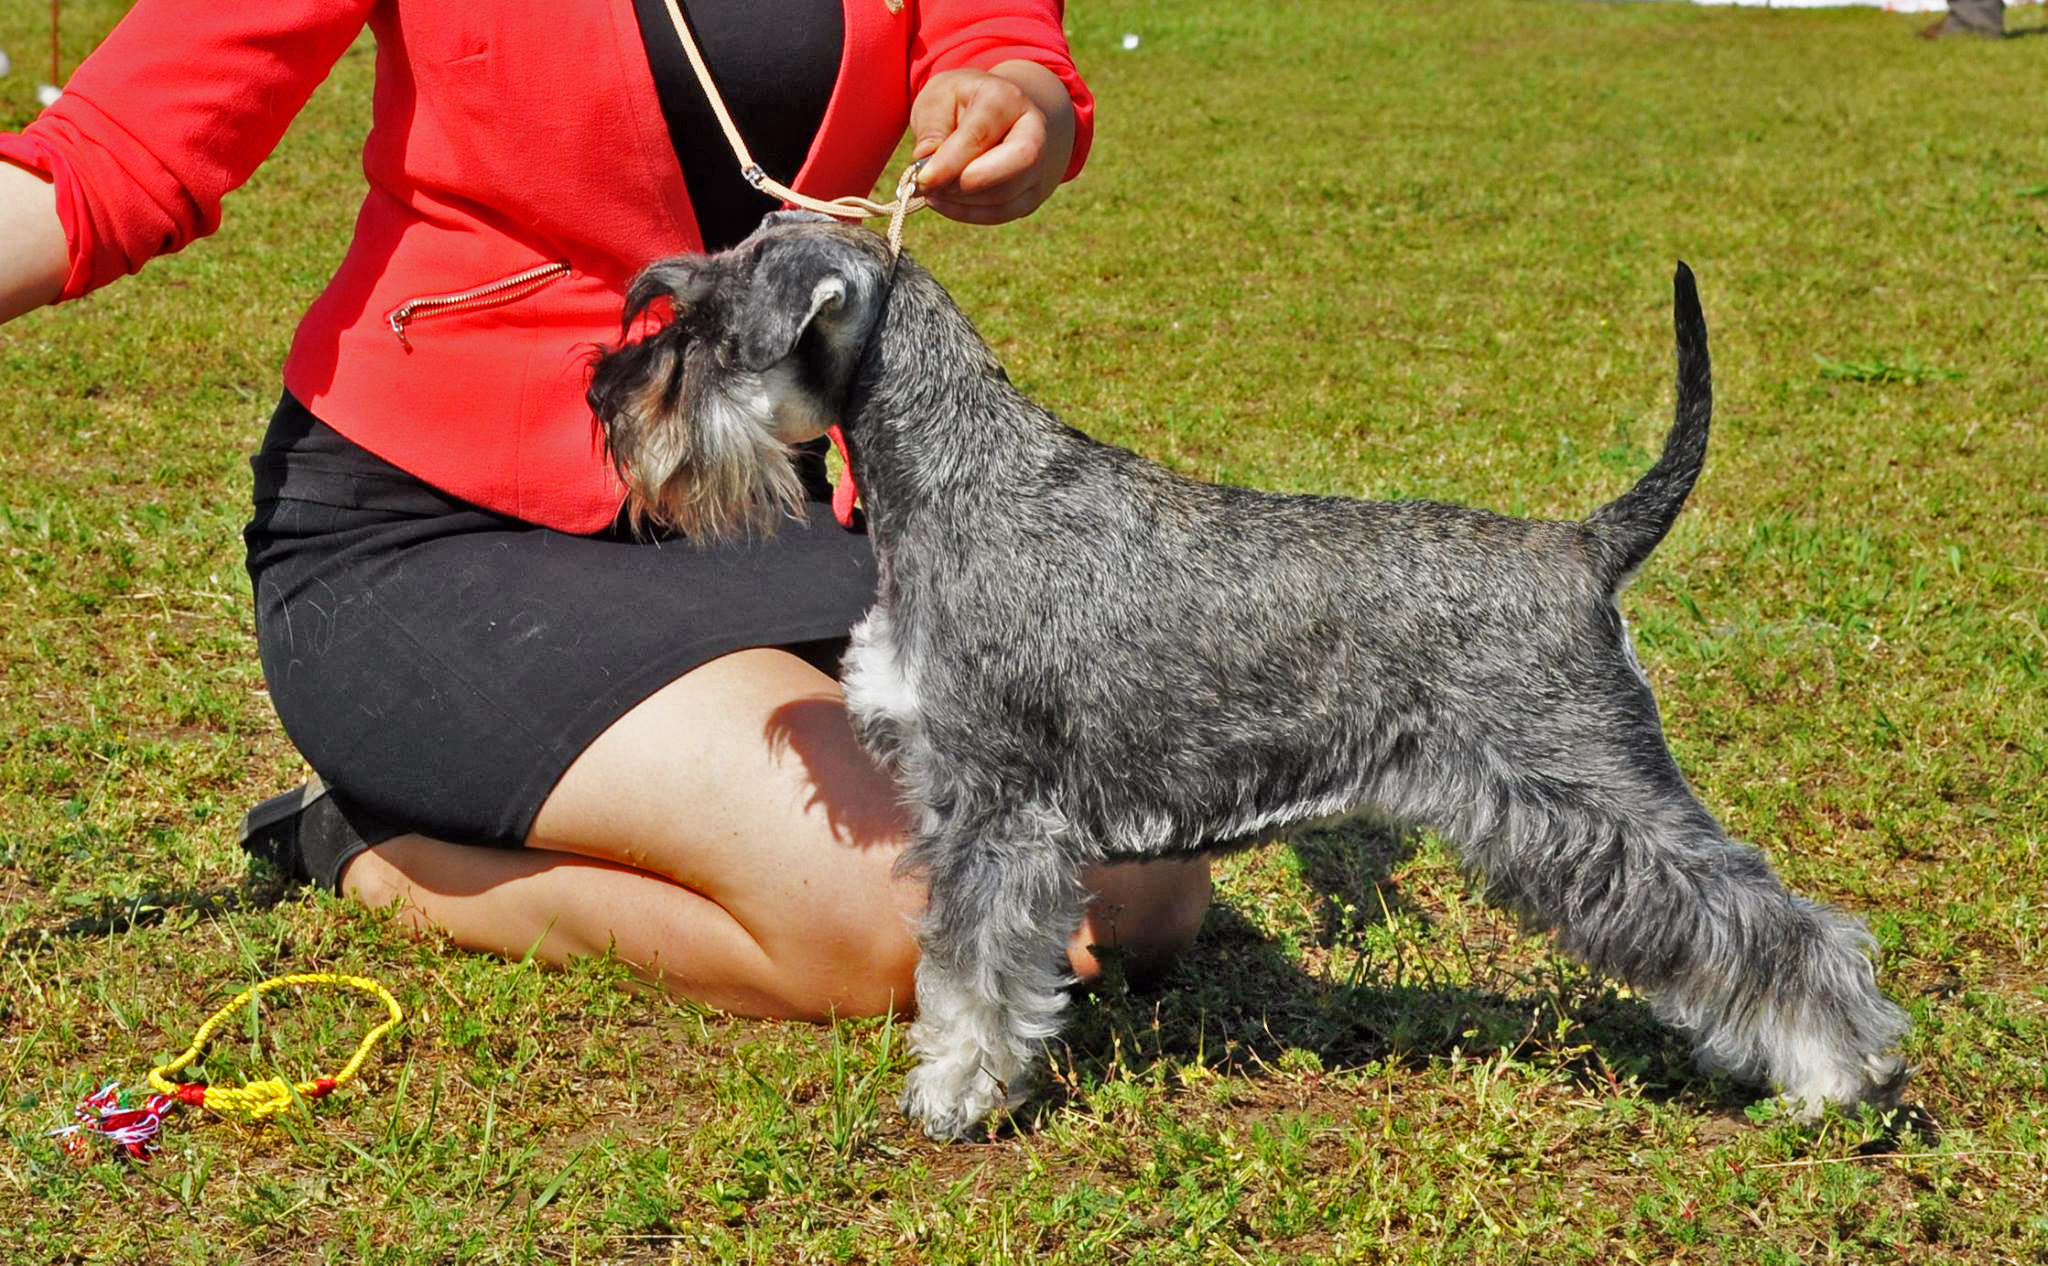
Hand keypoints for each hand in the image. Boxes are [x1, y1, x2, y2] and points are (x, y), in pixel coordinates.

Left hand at [908, 61, 1076, 224]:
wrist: (1003, 115)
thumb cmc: (964, 104)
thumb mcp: (939, 98)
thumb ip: (932, 127)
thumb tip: (925, 161)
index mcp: (1006, 98)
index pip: (981, 133)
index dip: (950, 162)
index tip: (922, 179)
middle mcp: (1034, 130)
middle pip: (1020, 161)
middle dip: (972, 182)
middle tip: (933, 187)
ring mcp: (1039, 165)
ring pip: (1007, 195)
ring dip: (963, 201)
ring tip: (933, 190)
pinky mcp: (1033, 193)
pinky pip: (1004, 213)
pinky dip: (969, 213)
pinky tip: (944, 201)